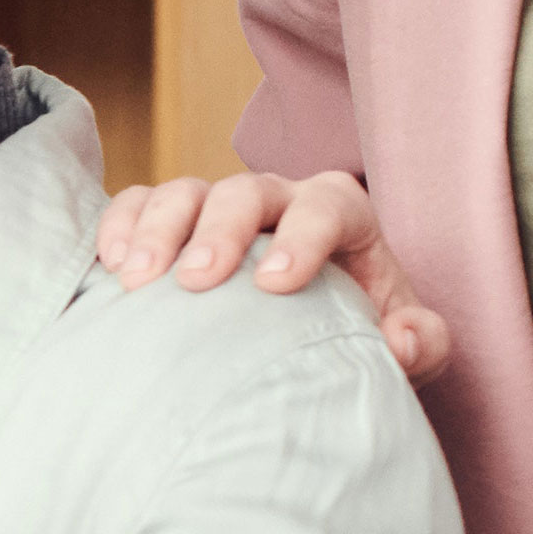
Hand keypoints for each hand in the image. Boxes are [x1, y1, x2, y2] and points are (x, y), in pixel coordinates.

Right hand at [92, 169, 449, 378]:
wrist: (309, 337)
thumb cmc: (359, 331)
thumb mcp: (406, 342)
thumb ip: (422, 341)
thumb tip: (400, 338)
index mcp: (340, 216)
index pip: (326, 207)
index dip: (302, 238)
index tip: (274, 285)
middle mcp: (278, 200)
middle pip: (245, 191)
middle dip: (218, 231)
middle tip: (196, 281)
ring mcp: (218, 207)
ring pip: (185, 191)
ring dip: (157, 229)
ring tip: (137, 280)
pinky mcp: (172, 222)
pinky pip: (139, 203)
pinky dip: (119, 225)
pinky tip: (110, 268)